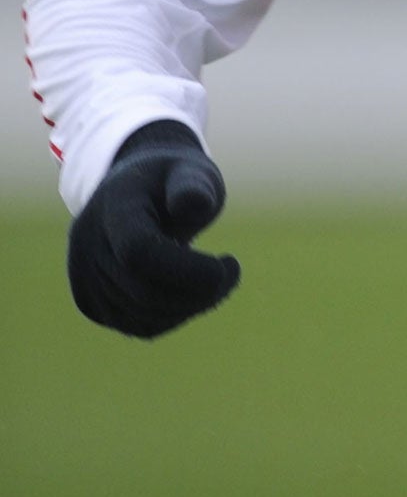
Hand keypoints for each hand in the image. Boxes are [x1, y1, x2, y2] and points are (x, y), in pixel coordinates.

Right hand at [68, 120, 240, 337]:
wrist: (136, 192)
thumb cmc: (172, 180)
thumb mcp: (190, 170)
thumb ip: (193, 186)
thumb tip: (193, 204)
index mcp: (112, 208)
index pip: (138, 252)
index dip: (187, 269)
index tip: (230, 263)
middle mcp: (88, 245)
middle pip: (144, 291)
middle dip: (199, 291)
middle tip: (232, 272)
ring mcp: (84, 278)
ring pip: (143, 316)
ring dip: (191, 307)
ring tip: (217, 280)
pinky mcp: (92, 302)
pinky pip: (139, 326)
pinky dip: (175, 316)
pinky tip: (194, 294)